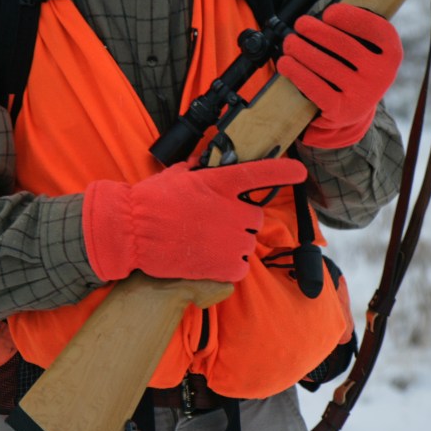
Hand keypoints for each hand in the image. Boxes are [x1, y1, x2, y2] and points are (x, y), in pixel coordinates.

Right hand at [83, 158, 306, 282]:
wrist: (131, 231)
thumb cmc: (148, 202)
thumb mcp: (174, 176)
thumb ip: (195, 170)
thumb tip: (200, 163)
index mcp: (220, 183)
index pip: (261, 174)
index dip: (283, 172)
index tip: (299, 172)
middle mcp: (232, 210)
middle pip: (253, 216)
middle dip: (238, 221)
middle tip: (210, 225)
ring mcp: (231, 239)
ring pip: (246, 242)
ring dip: (232, 244)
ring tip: (203, 244)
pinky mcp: (225, 265)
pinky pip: (240, 267)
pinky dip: (229, 267)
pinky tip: (207, 262)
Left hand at [277, 3, 402, 147]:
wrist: (351, 111)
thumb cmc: (353, 69)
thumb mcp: (365, 50)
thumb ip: (354, 31)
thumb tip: (322, 15)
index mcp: (391, 54)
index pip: (376, 29)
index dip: (351, 18)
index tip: (328, 13)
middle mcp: (382, 75)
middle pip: (345, 46)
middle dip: (318, 32)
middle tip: (300, 24)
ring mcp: (363, 95)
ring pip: (327, 66)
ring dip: (302, 50)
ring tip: (289, 42)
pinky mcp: (342, 111)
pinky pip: (316, 88)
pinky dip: (298, 73)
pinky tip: (286, 63)